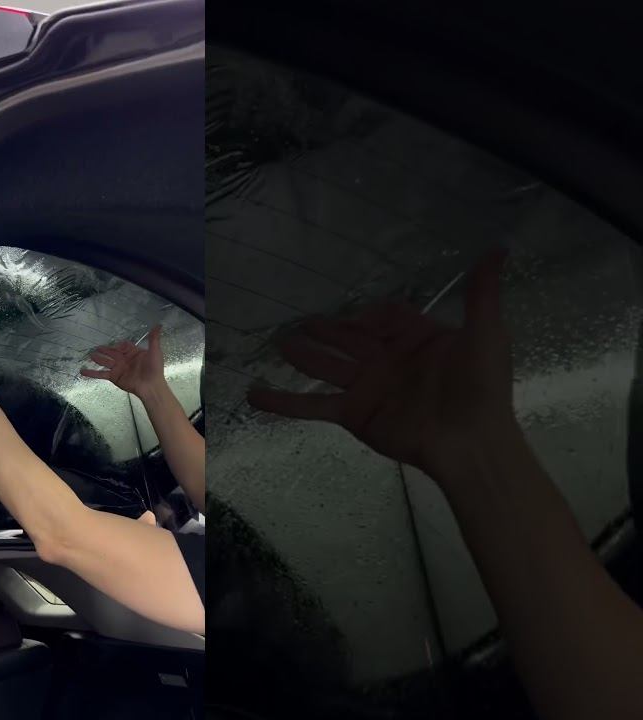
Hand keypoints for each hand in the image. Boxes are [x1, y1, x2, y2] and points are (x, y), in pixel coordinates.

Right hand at [81, 325, 166, 398]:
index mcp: (133, 353)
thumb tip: (158, 325)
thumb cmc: (154, 369)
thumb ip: (154, 339)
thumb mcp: (155, 352)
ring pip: (105, 361)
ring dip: (97, 358)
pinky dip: (92, 373)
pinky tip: (83, 371)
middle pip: (111, 352)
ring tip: (90, 355)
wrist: (150, 386)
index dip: (119, 345)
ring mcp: (118, 368)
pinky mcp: (113, 377)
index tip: (116, 346)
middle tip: (96, 347)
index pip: (123, 346)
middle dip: (104, 350)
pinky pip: (101, 374)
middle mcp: (124, 360)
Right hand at [247, 249, 515, 482]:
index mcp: (416, 339)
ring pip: (326, 365)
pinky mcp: (353, 413)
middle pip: (347, 338)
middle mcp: (387, 360)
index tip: (355, 318)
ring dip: (303, 355)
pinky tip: (256, 397)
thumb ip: (482, 295)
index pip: (384, 316)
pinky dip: (284, 402)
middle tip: (298, 322)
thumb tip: (498, 249)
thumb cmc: (480, 389)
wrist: (469, 442)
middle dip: (324, 329)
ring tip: (279, 344)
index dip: (367, 314)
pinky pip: (313, 405)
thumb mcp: (486, 335)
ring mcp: (367, 387)